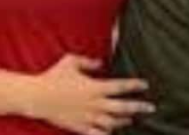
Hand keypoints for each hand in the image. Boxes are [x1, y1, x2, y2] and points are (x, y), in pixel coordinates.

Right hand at [26, 54, 154, 134]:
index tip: (145, 85)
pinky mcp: (80, 127)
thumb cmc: (53, 76)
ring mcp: (88, 117)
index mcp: (94, 87)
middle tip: (151, 108)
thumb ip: (88, 61)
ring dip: (124, 121)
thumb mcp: (71, 61)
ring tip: (131, 120)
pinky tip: (112, 132)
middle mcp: (94, 104)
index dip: (134, 85)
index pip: (120, 86)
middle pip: (122, 108)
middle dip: (138, 107)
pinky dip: (106, 133)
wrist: (37, 97)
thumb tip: (101, 62)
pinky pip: (97, 133)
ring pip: (112, 122)